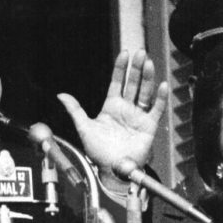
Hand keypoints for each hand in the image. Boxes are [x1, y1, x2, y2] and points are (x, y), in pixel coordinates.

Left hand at [58, 50, 167, 187]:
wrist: (112, 169)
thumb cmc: (98, 152)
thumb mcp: (83, 128)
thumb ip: (75, 110)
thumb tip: (61, 95)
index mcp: (110, 107)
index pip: (117, 83)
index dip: (120, 68)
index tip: (124, 54)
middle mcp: (126, 109)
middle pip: (133, 84)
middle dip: (136, 68)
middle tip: (140, 52)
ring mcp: (138, 116)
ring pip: (145, 93)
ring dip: (147, 78)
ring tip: (148, 63)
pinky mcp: (149, 126)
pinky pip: (156, 109)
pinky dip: (160, 98)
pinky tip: (161, 85)